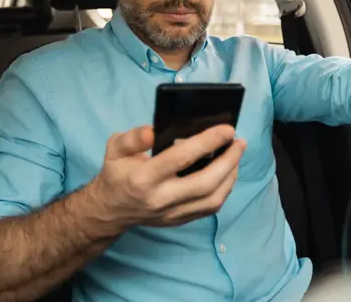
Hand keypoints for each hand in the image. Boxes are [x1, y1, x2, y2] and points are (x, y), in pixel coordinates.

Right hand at [89, 124, 245, 229]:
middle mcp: (160, 199)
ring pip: (213, 199)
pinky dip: (224, 190)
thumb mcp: (115, 148)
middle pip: (205, 182)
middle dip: (229, 160)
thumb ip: (133, 137)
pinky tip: (228, 173)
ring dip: (231, 176)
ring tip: (237, 155)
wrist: (110, 210)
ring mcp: (172, 213)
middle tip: (240, 142)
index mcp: (144, 178)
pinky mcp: (179, 221)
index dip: (208, 141)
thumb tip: (153, 130)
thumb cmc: (116, 173)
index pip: (181, 158)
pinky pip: (210, 208)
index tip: (227, 129)